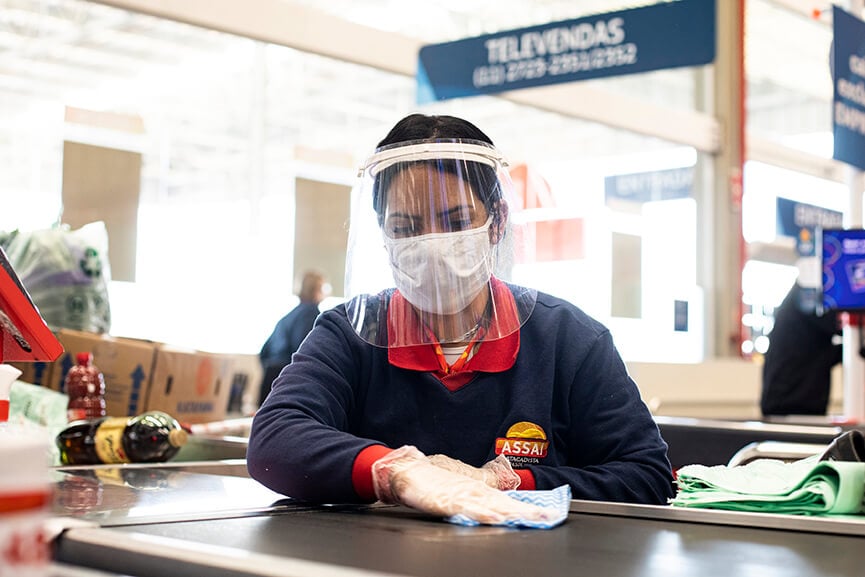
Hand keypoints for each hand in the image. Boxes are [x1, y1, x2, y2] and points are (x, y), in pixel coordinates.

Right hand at [372, 446, 551, 524]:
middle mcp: (473, 492)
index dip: (528, 507)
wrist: (405, 470)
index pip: (508, 500)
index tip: (549, 514)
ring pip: (491, 505)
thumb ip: (478, 493)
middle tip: (550, 517)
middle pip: (506, 503)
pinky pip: (467, 510)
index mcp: (477, 490)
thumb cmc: (431, 479)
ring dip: (513, 512)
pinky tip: (496, 518)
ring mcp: (460, 496)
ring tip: (532, 517)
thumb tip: (497, 499)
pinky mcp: (445, 502)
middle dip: (528, 511)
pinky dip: (482, 513)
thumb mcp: (459, 485)